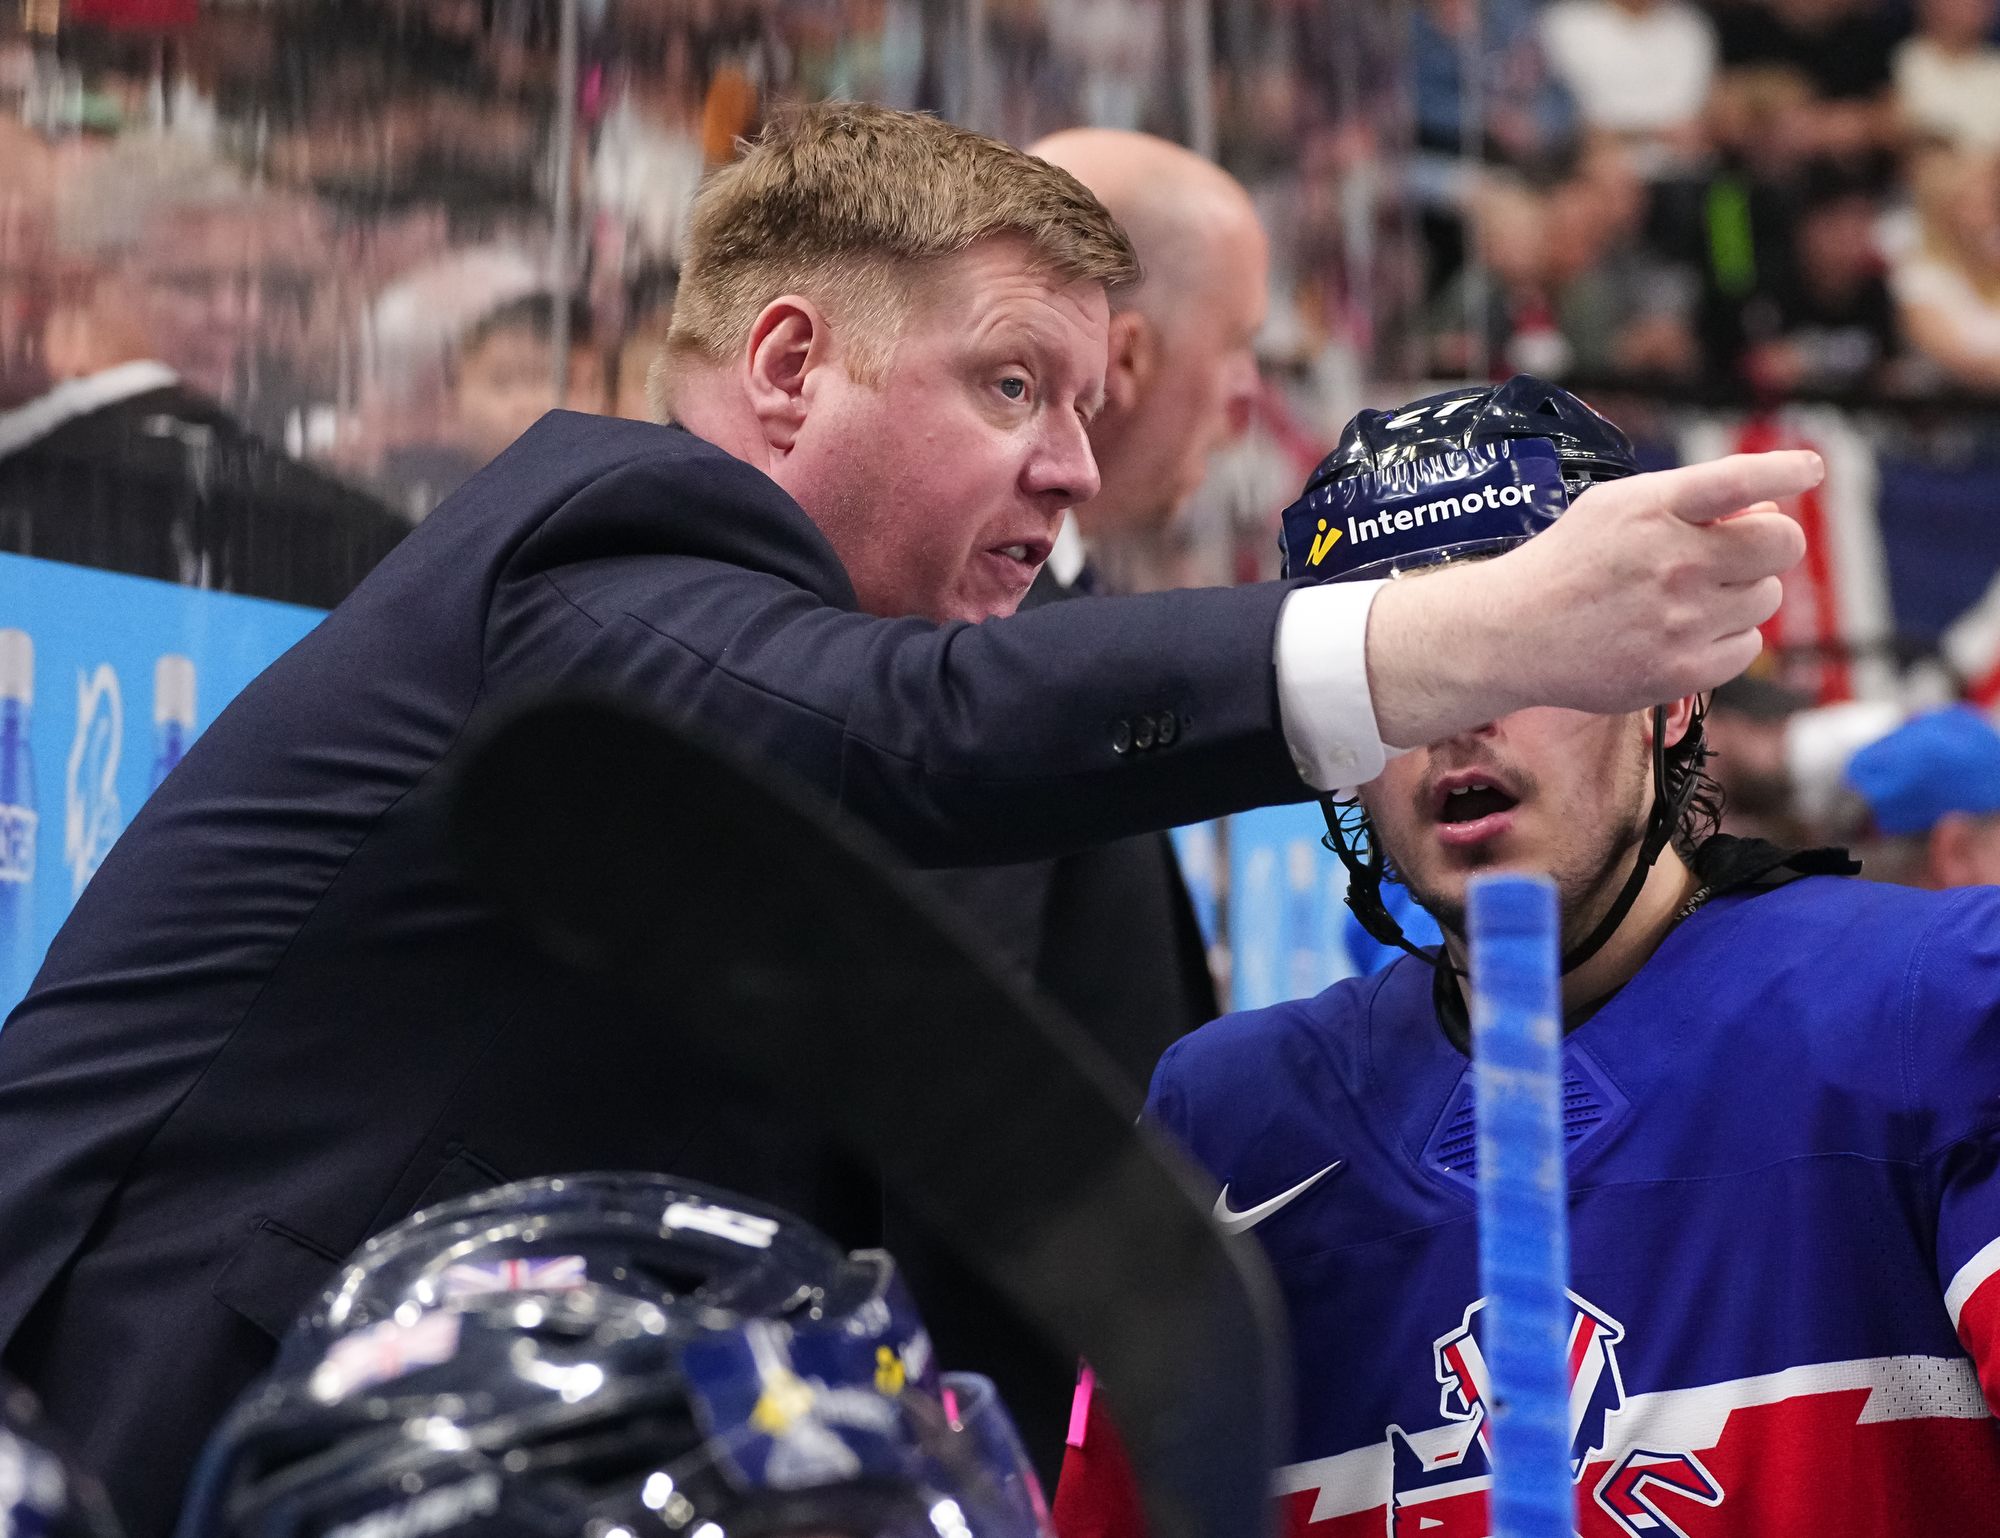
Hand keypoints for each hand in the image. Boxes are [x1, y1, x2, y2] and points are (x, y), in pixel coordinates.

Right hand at [1365, 450, 1818, 747]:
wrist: (1513, 634)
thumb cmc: (1568, 565)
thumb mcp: (1614, 506)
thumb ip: (1686, 498)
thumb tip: (1767, 505)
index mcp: (1653, 509)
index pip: (1742, 479)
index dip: (1787, 470)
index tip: (1810, 469)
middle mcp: (1673, 561)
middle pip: (1781, 542)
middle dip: (1767, 542)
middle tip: (1732, 552)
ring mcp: (1681, 620)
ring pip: (1767, 596)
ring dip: (1742, 592)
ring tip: (1690, 598)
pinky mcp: (1681, 670)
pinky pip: (1748, 646)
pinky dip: (1727, 638)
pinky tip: (1685, 632)